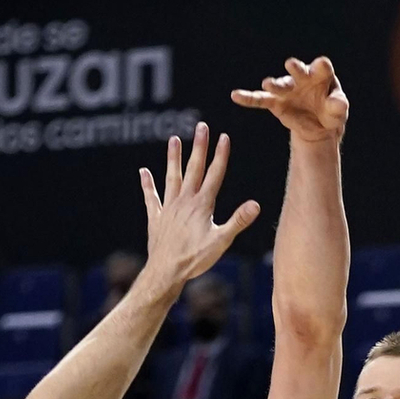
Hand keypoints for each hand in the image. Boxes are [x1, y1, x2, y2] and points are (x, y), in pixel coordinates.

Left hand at [139, 125, 259, 298]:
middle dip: (199, 147)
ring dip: (173, 158)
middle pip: (194, 169)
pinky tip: (143, 171)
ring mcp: (169, 208)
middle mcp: (185, 201)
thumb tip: (256, 205)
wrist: (166, 272)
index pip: (214, 174)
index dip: (220, 155)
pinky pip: (151, 197)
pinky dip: (147, 184)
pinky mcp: (156, 218)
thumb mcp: (221, 241)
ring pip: (172, 177)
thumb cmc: (195, 259)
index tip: (224, 136)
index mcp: (202, 205)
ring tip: (174, 140)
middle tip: (201, 126)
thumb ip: (238, 221)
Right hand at [230, 56, 347, 145]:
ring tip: (267, 84)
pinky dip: (249, 98)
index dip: (321, 66)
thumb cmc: (330, 112)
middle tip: (291, 64)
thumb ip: (339, 106)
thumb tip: (339, 103)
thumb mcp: (338, 111)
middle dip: (295, 68)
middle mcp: (302, 78)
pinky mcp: (276, 102)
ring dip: (274, 84)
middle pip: (298, 71)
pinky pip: (260, 100)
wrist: (318, 125)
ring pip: (280, 85)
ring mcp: (287, 89)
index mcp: (321, 75)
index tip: (321, 64)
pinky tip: (236, 95)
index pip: (322, 67)